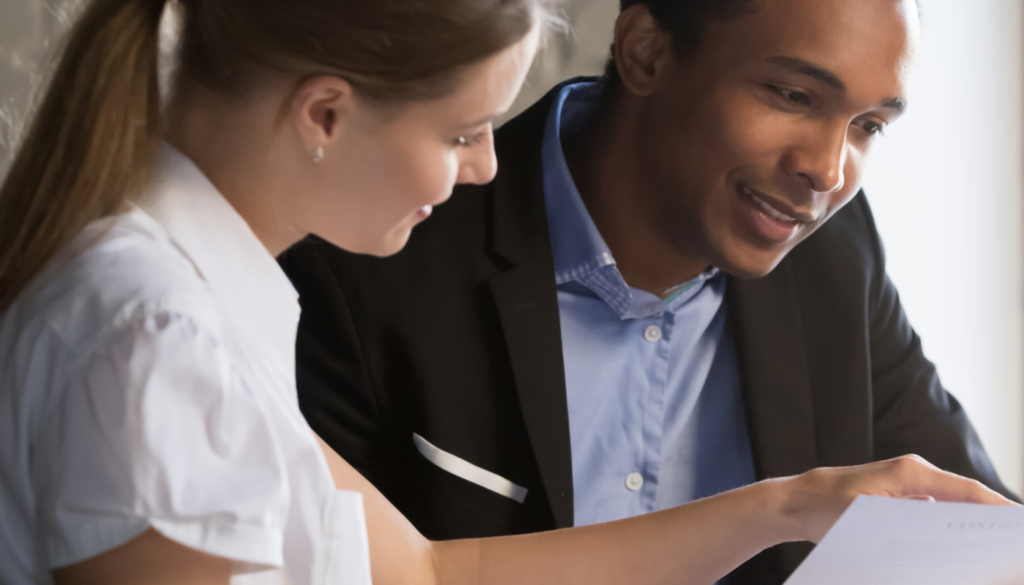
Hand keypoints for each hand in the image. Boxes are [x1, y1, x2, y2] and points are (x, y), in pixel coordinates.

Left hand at [767, 454, 1018, 542]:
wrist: (794, 503)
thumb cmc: (826, 508)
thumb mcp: (870, 517)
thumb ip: (911, 519)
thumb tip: (947, 524)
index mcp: (911, 472)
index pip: (969, 491)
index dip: (999, 509)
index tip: (1019, 527)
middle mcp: (913, 474)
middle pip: (965, 499)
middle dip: (989, 522)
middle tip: (1009, 549)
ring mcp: (906, 487)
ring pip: (949, 508)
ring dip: (967, 528)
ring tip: (987, 555)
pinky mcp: (897, 500)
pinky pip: (931, 515)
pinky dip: (944, 531)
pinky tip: (951, 555)